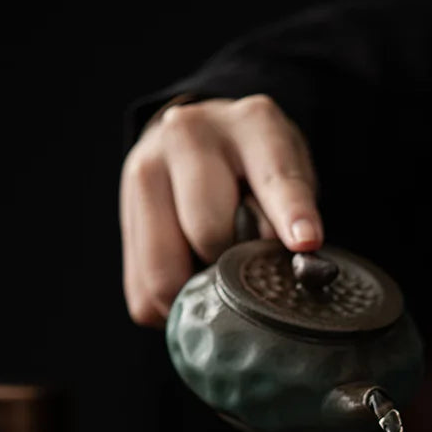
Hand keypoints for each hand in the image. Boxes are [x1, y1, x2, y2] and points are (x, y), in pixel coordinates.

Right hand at [119, 96, 322, 326]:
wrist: (199, 140)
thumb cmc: (258, 168)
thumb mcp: (291, 174)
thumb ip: (289, 216)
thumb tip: (281, 275)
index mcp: (250, 124)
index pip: (274, 175)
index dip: (291, 212)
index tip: (307, 241)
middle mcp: (188, 137)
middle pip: (209, 231)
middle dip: (233, 270)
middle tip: (249, 277)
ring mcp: (146, 172)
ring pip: (164, 272)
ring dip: (194, 296)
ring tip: (215, 289)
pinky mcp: (124, 214)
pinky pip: (143, 294)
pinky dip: (170, 306)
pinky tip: (188, 285)